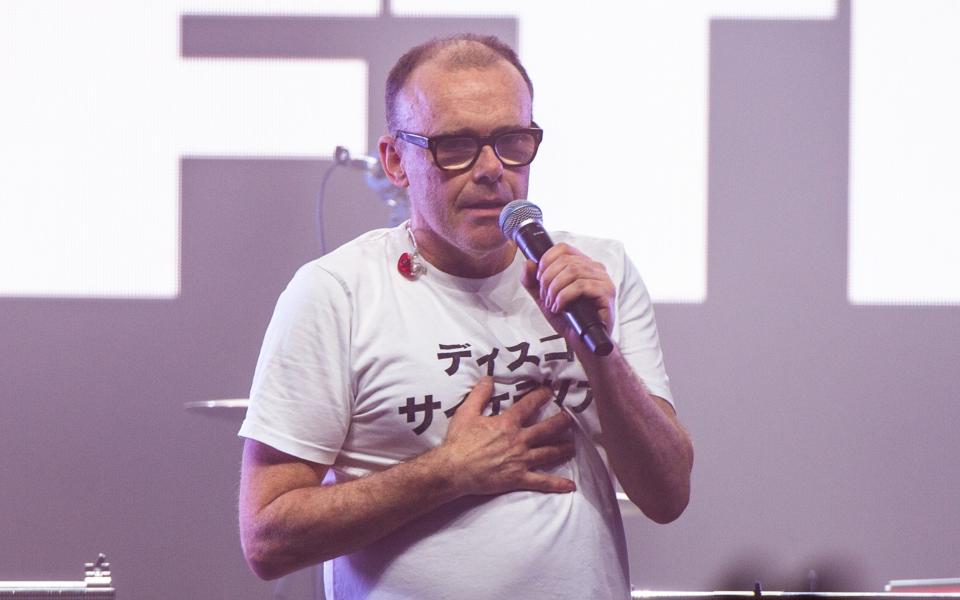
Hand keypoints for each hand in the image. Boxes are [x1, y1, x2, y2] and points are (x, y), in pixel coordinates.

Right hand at [441, 377, 575, 495]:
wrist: (454, 470)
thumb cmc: (459, 441)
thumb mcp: (466, 412)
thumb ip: (479, 394)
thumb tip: (489, 377)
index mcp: (508, 424)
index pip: (529, 405)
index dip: (541, 396)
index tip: (550, 391)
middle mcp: (519, 440)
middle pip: (547, 429)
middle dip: (561, 422)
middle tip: (571, 418)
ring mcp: (521, 460)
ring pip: (548, 453)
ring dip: (563, 449)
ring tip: (573, 446)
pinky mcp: (518, 478)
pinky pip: (541, 482)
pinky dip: (556, 484)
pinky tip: (570, 486)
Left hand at [521, 243, 615, 348]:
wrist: (583, 343)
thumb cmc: (569, 319)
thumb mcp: (545, 298)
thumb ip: (532, 282)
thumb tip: (528, 262)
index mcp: (583, 264)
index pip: (563, 248)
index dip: (546, 260)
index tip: (539, 280)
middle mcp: (595, 268)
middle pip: (565, 260)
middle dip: (548, 279)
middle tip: (545, 297)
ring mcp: (603, 279)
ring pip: (572, 271)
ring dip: (555, 289)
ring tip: (552, 304)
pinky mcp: (606, 292)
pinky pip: (581, 286)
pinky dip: (564, 297)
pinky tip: (560, 308)